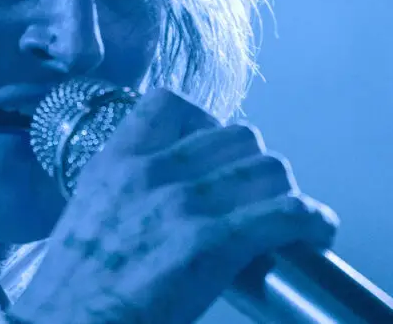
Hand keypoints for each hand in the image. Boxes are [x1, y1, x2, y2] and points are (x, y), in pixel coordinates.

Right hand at [8, 88, 338, 323]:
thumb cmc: (75, 290)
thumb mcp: (86, 216)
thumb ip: (126, 192)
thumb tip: (168, 196)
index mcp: (116, 163)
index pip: (170, 104)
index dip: (206, 123)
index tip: (216, 153)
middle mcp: (151, 173)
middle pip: (238, 136)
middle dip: (255, 166)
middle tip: (257, 197)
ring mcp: (182, 205)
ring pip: (269, 169)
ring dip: (285, 194)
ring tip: (289, 219)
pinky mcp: (211, 244)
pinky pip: (287, 212)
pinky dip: (313, 220)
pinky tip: (317, 232)